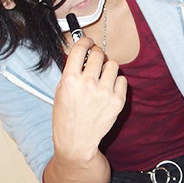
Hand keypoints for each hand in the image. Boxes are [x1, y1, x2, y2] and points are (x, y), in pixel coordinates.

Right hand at [51, 37, 127, 160]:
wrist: (77, 141)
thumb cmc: (66, 117)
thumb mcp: (61, 91)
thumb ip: (71, 71)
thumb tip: (82, 53)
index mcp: (70, 80)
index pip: (80, 49)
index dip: (85, 41)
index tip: (87, 42)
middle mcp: (88, 84)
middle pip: (98, 54)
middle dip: (96, 55)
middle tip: (94, 60)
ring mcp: (104, 92)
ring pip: (112, 65)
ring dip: (106, 68)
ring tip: (101, 78)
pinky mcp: (117, 101)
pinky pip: (122, 79)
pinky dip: (116, 82)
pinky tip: (108, 90)